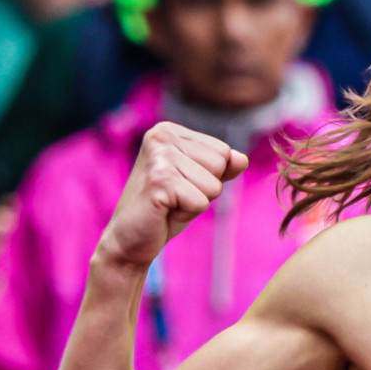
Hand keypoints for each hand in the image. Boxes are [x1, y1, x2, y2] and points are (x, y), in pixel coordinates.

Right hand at [96, 122, 246, 270]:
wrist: (129, 239)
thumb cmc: (165, 209)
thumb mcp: (198, 183)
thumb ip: (222, 168)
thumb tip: (241, 158)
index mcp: (169, 130)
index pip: (223, 152)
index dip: (208, 177)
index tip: (180, 185)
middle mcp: (161, 135)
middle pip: (221, 164)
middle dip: (204, 189)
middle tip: (174, 196)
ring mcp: (159, 156)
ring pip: (214, 185)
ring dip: (195, 202)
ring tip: (169, 203)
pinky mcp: (159, 181)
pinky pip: (201, 202)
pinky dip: (186, 214)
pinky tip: (164, 211)